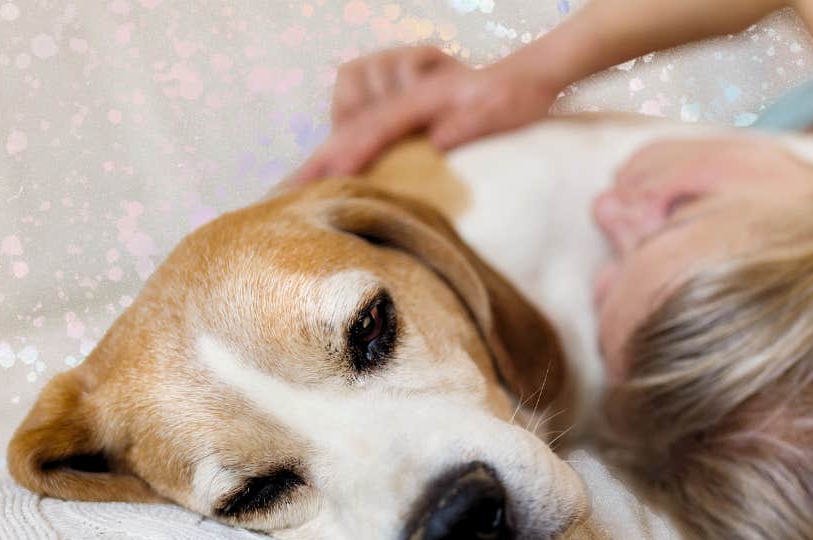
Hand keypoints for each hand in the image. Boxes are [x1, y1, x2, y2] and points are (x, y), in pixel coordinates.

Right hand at [292, 47, 560, 182]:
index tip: (331, 178)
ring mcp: (403, 102)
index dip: (352, 153)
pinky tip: (332, 172)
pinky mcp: (406, 112)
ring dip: (323, 154)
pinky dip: (343, 149)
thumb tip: (434, 145)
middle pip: (352, 127)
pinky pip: (365, 131)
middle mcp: (405, 96)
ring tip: (297, 187)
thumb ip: (467, 123)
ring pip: (350, 127)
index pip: (378, 127)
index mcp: (424, 97)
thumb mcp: (499, 109)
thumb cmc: (514, 97)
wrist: (525, 76)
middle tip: (288, 190)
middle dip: (319, 158)